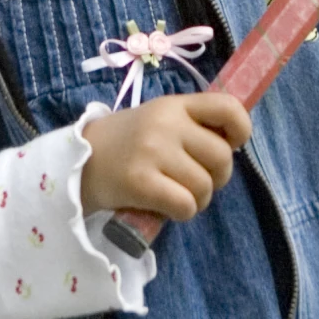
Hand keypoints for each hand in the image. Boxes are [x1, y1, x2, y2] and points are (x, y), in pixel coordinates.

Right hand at [79, 92, 251, 221]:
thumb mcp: (158, 121)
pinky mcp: (140, 182)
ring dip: (198, 199)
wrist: (77, 163)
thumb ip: (191, 127)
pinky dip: (183, 213)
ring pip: (204, 186)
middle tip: (196, 182)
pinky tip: (166, 208)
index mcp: (174, 105)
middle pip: (221, 157)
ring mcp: (152, 151)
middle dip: (217, 178)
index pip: (227, 107)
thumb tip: (231, 147)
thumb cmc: (126, 145)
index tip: (230, 145)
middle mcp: (166, 123)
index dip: (241, 129)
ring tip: (178, 196)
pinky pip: (185, 205)